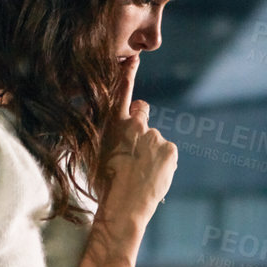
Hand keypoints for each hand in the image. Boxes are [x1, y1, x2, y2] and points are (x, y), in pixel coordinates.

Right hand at [97, 55, 175, 233]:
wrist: (124, 206)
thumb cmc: (104, 185)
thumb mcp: (95, 156)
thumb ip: (106, 136)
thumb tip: (108, 130)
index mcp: (114, 125)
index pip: (121, 92)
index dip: (127, 74)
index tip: (133, 59)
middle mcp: (136, 125)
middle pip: (143, 113)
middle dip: (142, 123)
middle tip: (136, 149)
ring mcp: (155, 136)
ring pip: (155, 141)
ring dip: (151, 152)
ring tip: (141, 174)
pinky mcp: (170, 149)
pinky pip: (167, 154)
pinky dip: (163, 163)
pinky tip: (153, 177)